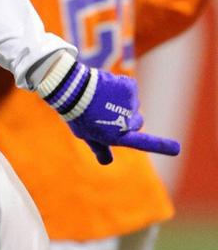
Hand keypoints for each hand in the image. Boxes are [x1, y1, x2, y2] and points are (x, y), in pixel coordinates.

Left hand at [38, 57, 179, 164]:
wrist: (71, 89)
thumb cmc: (77, 115)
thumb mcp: (86, 134)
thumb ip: (100, 148)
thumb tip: (107, 162)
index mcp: (117, 136)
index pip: (143, 143)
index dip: (160, 146)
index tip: (176, 148)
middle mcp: (127, 122)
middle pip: (137, 122)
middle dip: (125, 119)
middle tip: (105, 113)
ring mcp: (130, 103)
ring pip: (132, 105)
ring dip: (120, 102)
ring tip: (100, 99)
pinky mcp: (130, 87)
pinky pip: (130, 89)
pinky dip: (121, 88)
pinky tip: (106, 88)